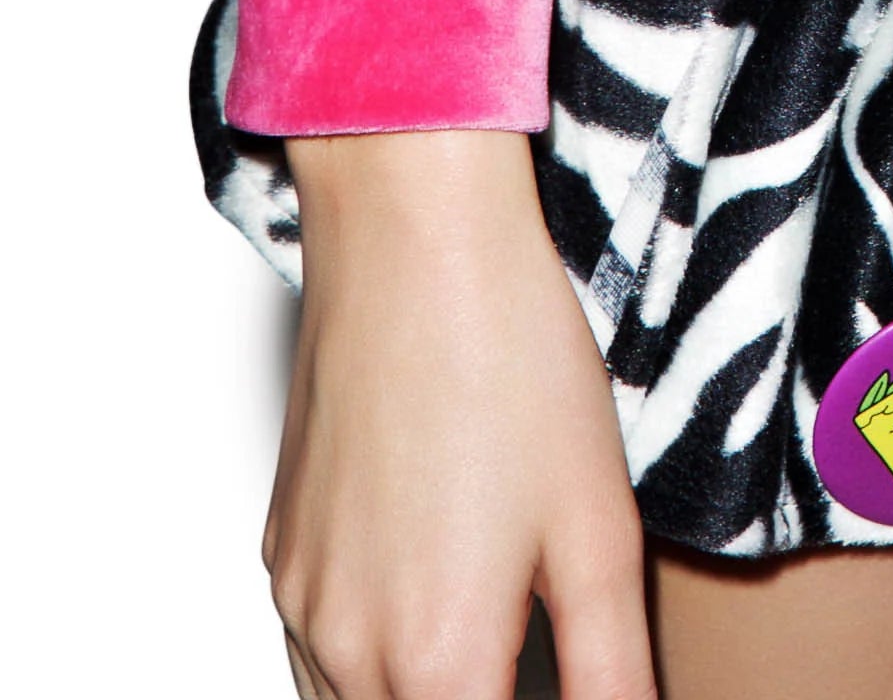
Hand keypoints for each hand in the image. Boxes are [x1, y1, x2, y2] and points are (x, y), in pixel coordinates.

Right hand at [270, 129, 653, 699]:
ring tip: (492, 663)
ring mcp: (300, 606)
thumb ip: (611, 673)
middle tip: (532, 671)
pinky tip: (431, 618)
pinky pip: (316, 664)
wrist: (414, 238)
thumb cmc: (511, 359)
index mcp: (437, 663)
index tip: (560, 687)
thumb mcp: (599, 529)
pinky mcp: (280, 558)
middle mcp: (348, 652)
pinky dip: (371, 677)